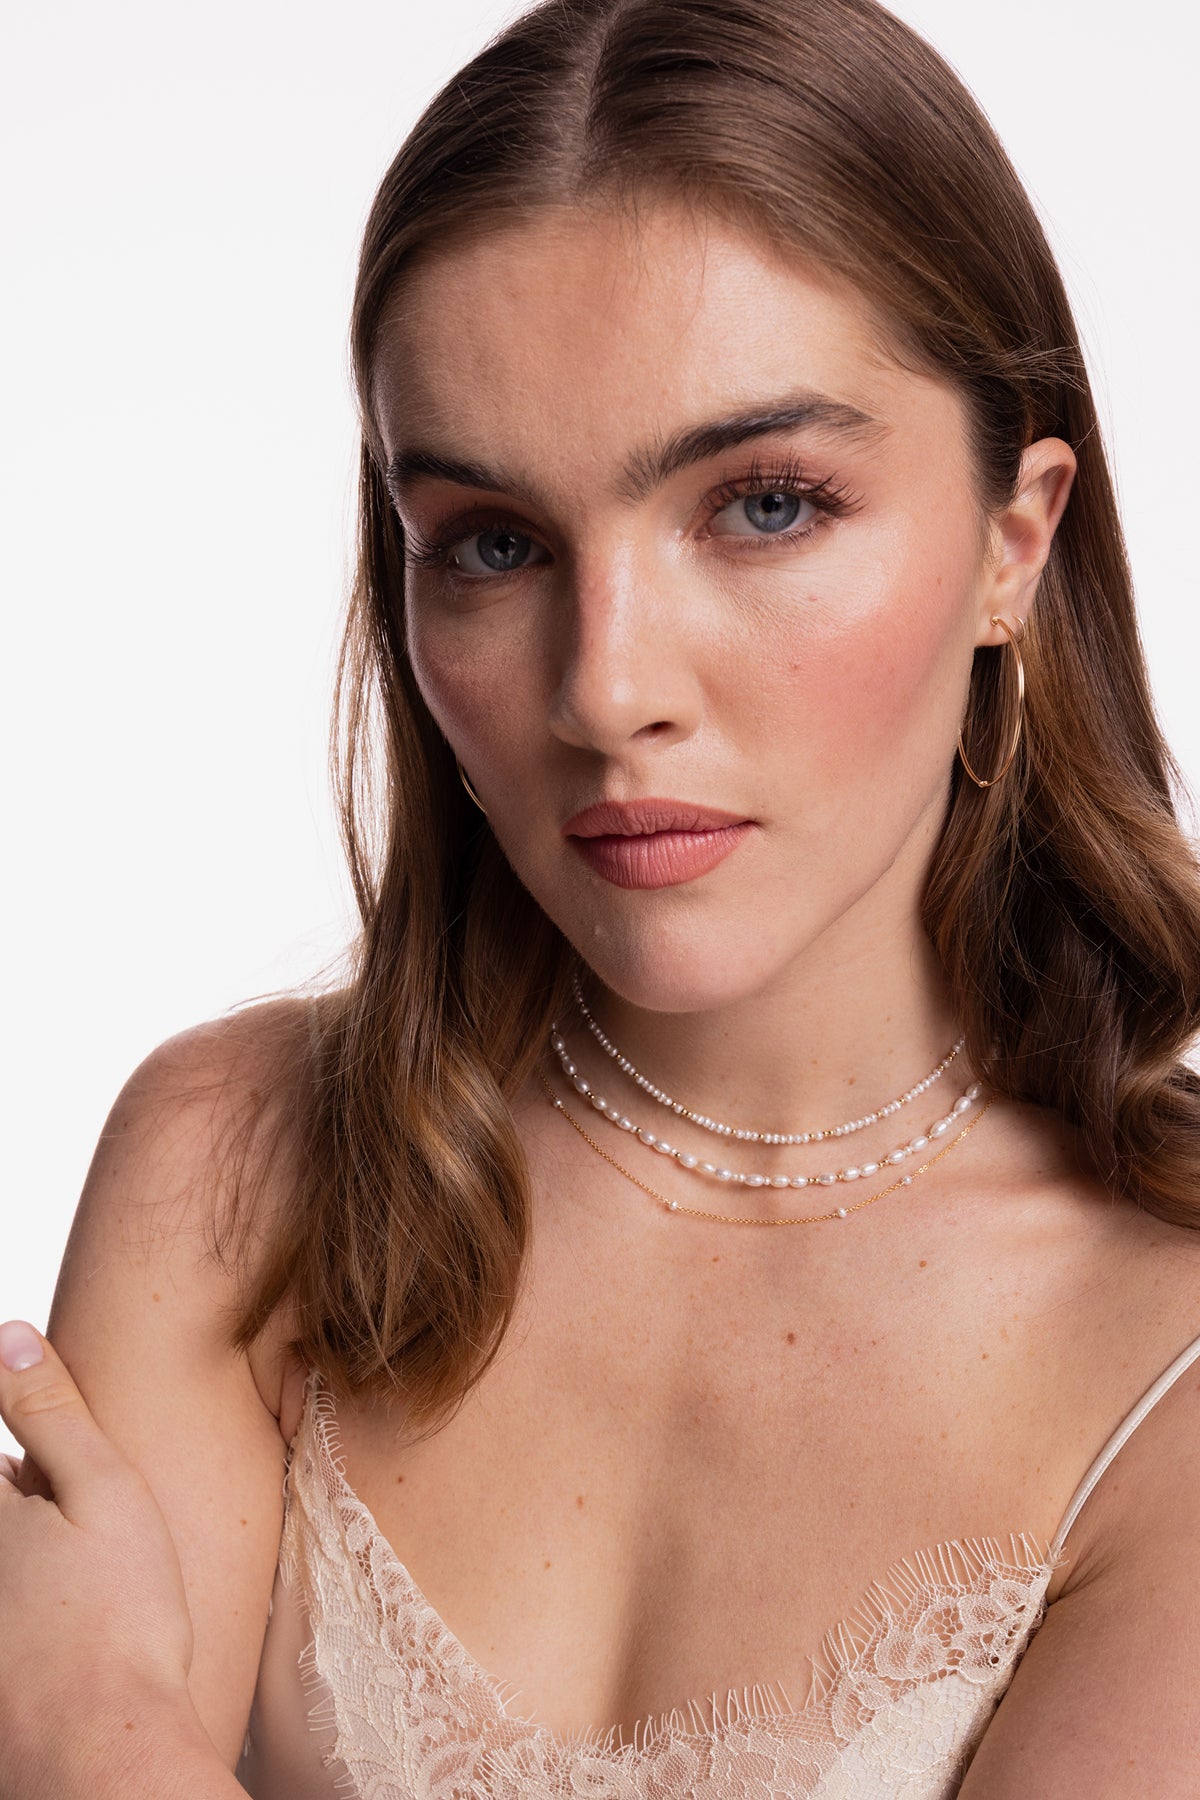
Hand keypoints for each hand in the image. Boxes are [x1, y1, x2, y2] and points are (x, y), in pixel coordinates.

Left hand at [0, 1320, 201, 1796]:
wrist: (103, 1755)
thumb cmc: (119, 1621)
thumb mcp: (104, 1489)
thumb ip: (51, 1410)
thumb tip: (7, 1336)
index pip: (1, 1455)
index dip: (25, 1432)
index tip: (54, 1468)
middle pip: (2, 1499)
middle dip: (26, 1491)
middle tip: (87, 1525)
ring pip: (7, 1562)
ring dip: (33, 1552)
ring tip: (85, 1572)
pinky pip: (11, 1615)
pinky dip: (29, 1606)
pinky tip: (68, 1622)